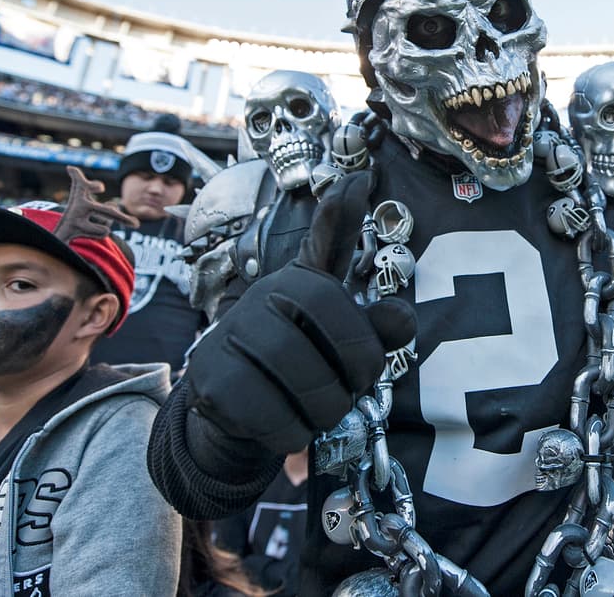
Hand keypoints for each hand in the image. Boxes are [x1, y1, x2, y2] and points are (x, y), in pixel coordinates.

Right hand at [185, 171, 416, 453]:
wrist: (235, 409)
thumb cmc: (300, 364)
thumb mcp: (340, 341)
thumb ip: (375, 328)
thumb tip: (402, 315)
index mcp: (301, 281)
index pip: (327, 245)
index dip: (341, 214)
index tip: (359, 180)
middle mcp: (265, 295)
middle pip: (339, 335)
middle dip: (357, 373)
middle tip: (350, 387)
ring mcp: (233, 332)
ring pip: (309, 384)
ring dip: (325, 411)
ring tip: (317, 410)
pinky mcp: (211, 378)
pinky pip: (275, 418)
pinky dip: (290, 434)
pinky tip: (283, 424)